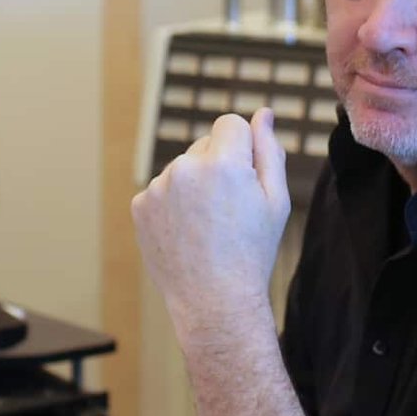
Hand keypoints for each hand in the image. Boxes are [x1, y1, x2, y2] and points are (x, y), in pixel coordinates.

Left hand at [132, 110, 292, 336]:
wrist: (214, 302)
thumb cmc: (252, 251)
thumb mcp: (275, 200)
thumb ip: (269, 150)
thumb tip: (263, 113)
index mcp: (223, 163)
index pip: (230, 123)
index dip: (243, 149)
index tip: (246, 179)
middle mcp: (186, 169)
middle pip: (205, 145)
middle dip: (218, 166)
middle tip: (229, 212)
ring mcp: (158, 188)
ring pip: (183, 168)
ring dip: (195, 185)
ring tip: (208, 227)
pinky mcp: (140, 206)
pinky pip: (162, 190)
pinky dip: (173, 205)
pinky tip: (187, 233)